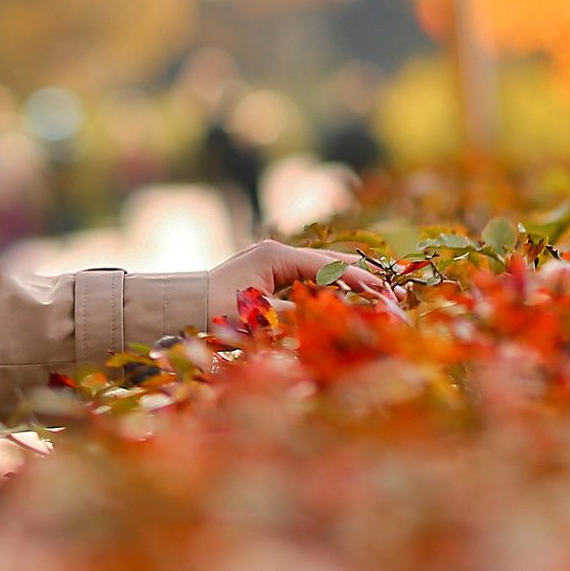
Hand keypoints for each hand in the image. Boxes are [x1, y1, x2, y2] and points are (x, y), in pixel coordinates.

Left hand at [206, 239, 387, 321]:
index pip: (327, 268)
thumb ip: (300, 315)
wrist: (182, 305)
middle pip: (326, 261)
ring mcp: (270, 259)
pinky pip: (303, 274)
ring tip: (374, 285)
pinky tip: (340, 289)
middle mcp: (275, 252)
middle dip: (356, 276)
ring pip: (316, 266)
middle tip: (387, 289)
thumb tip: (335, 318)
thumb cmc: (216, 310)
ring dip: (343, 278)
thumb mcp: (261, 316)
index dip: (357, 281)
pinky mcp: (265, 270)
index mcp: (276, 256)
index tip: (383, 292)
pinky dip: (323, 282)